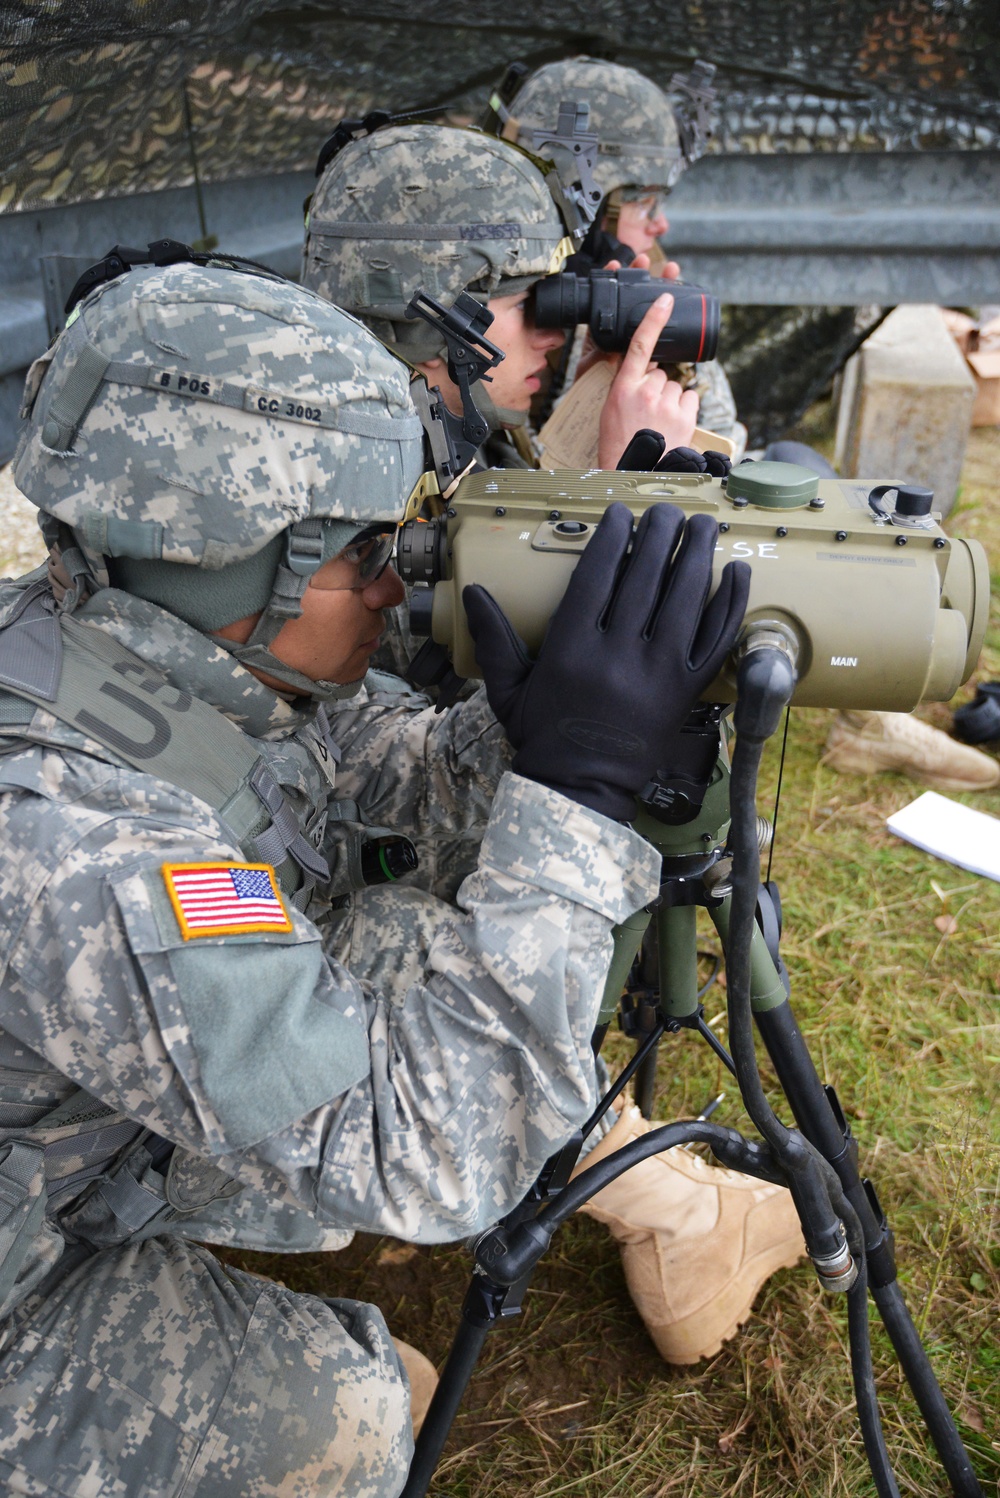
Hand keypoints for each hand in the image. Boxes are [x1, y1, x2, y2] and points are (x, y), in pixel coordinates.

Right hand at [464, 503, 749, 821]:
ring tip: (703, 525)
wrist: (580, 790)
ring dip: (697, 556)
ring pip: (684, 601)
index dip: (612, 540)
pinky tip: (738, 574)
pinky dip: (729, 605)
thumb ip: (493, 639)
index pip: (597, 578)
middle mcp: (617, 657)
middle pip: (645, 579)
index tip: (622, 514)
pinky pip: (715, 640)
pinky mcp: (686, 692)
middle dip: (660, 536)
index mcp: (571, 651)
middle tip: (668, 511)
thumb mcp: (508, 689)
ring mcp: (657, 674)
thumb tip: (473, 593)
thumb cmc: (542, 737)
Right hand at [596, 295, 698, 467]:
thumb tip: (649, 374)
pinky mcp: (685, 416)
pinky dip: (685, 407)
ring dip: (670, 399)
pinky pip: (690, 398)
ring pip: (676, 386)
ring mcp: (667, 404)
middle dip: (657, 387)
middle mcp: (645, 392)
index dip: (653, 319)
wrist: (634, 475)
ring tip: (659, 421)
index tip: (666, 298)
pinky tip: (674, 422)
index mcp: (622, 389)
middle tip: (647, 412)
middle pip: (661, 373)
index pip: (640, 345)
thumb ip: (627, 387)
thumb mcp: (611, 411)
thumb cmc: (618, 446)